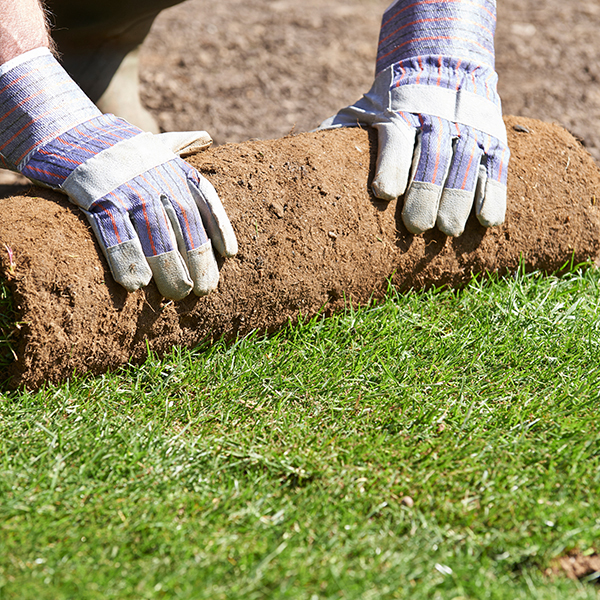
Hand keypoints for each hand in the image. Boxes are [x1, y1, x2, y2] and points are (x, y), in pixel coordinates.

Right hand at [0, 48, 236, 299]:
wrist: (67, 133)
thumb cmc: (118, 147)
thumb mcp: (153, 141)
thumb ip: (182, 143)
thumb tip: (206, 137)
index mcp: (173, 167)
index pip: (206, 198)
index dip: (220, 227)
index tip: (231, 255)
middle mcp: (156, 177)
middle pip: (186, 224)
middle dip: (197, 259)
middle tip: (202, 290)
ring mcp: (127, 188)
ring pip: (156, 234)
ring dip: (169, 268)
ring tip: (177, 295)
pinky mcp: (97, 198)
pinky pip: (115, 234)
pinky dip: (127, 260)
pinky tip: (136, 285)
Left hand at [320, 0, 508, 236]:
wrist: (443, 62)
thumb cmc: (392, 103)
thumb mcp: (365, 109)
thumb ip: (341, 132)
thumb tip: (300, 156)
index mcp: (401, 114)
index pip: (396, 140)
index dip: (391, 166)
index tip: (384, 193)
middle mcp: (437, 120)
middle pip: (432, 159)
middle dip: (424, 194)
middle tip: (417, 227)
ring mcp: (468, 129)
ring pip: (465, 166)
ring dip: (457, 200)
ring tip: (447, 230)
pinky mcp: (493, 139)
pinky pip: (495, 169)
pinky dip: (493, 194)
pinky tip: (487, 221)